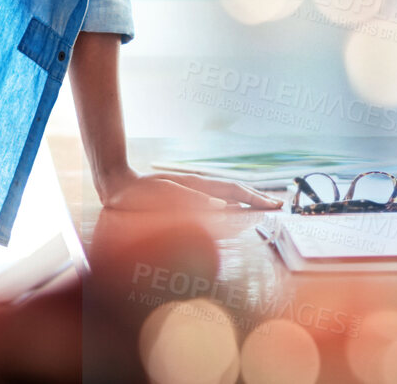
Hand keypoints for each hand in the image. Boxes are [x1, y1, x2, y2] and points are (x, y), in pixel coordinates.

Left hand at [98, 167, 283, 211]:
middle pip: (236, 191)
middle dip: (258, 198)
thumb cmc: (142, 192)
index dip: (256, 199)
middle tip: (278, 206)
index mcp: (200, 185)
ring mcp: (195, 192)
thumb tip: (221, 207)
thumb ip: (194, 200)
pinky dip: (231, 205)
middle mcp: (201, 187)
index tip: (274, 206)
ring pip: (228, 195)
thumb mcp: (167, 195)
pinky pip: (217, 202)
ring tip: (263, 208)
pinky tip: (234, 211)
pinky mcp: (187, 199)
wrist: (119, 186)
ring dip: (247, 201)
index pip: (236, 191)